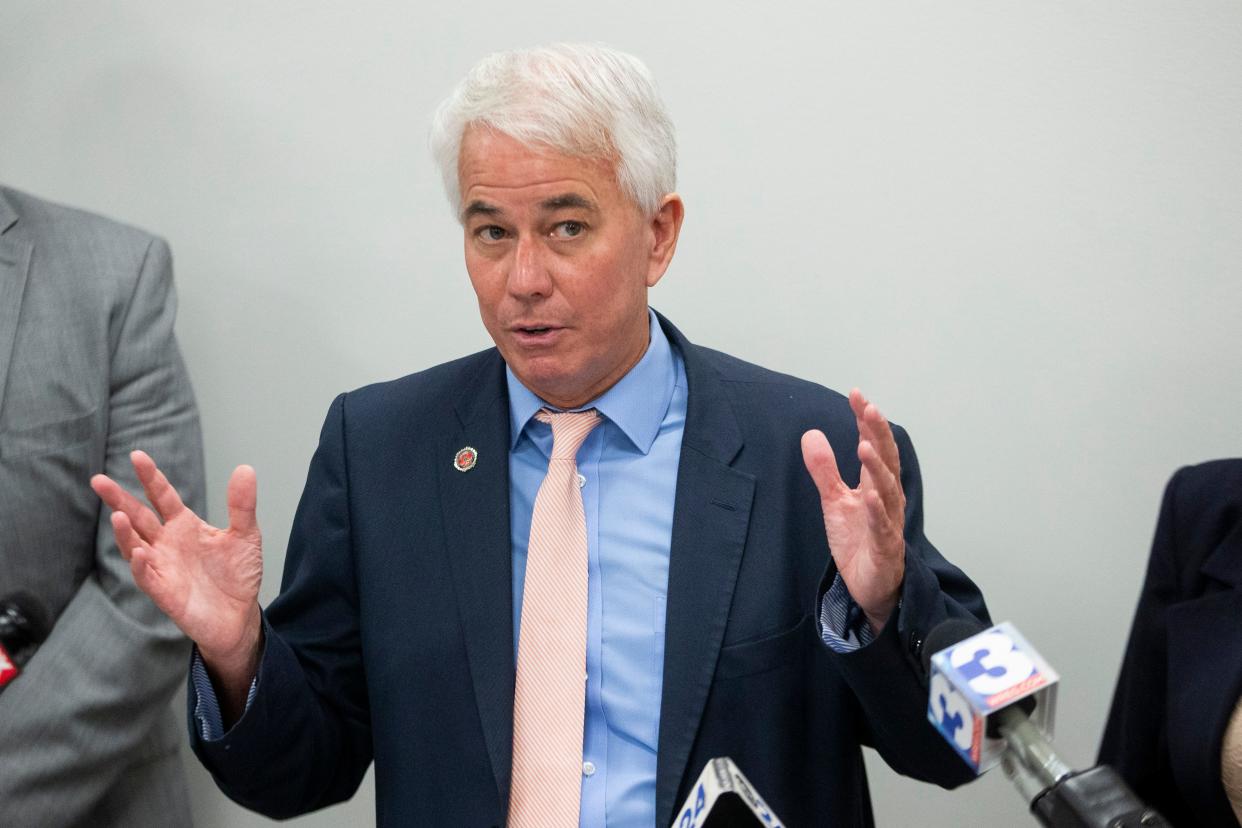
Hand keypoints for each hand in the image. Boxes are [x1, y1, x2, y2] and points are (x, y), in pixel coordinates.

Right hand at [91, 451, 262, 700]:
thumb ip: (241, 504)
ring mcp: (162, 567)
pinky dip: (141, 565)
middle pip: (138, 517)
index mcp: (184, 525)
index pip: (162, 496)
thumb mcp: (246, 534)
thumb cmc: (238, 575)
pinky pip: (147, 577)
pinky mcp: (164, 592)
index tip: (137, 456)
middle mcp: (167, 543)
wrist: (240, 616)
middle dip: (119, 499)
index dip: (150, 477)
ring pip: (135, 546)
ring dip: (125, 532)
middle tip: (99, 480)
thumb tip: (245, 467)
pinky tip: (139, 552)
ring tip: (118, 514)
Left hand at [801, 389, 905, 632]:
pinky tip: (869, 496)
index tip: (857, 395)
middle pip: (887, 462)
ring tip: (864, 446)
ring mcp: (888, 523)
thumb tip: (810, 434)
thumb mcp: (834, 501)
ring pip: (887, 491)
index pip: (874, 446)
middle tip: (869, 409)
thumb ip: (824, 470)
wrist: (868, 587)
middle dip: (878, 435)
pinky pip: (882, 528)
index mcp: (876, 485)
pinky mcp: (884, 548)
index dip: (866, 422)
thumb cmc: (858, 540)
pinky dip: (877, 511)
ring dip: (877, 468)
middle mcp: (887, 499)